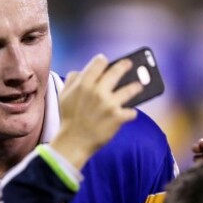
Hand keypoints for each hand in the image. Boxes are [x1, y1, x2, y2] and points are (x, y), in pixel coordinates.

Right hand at [50, 54, 141, 169]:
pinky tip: (129, 114)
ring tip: (138, 87)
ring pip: (130, 89)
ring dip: (136, 87)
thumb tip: (81, 71)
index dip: (103, 61)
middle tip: (129, 64)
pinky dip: (130, 113)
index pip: (99, 63)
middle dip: (125, 65)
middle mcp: (98, 91)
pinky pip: (131, 112)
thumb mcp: (64, 95)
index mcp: (84, 84)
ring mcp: (109, 104)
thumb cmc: (69, 118)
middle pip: (117, 71)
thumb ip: (72, 80)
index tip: (106, 61)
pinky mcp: (118, 118)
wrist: (74, 141)